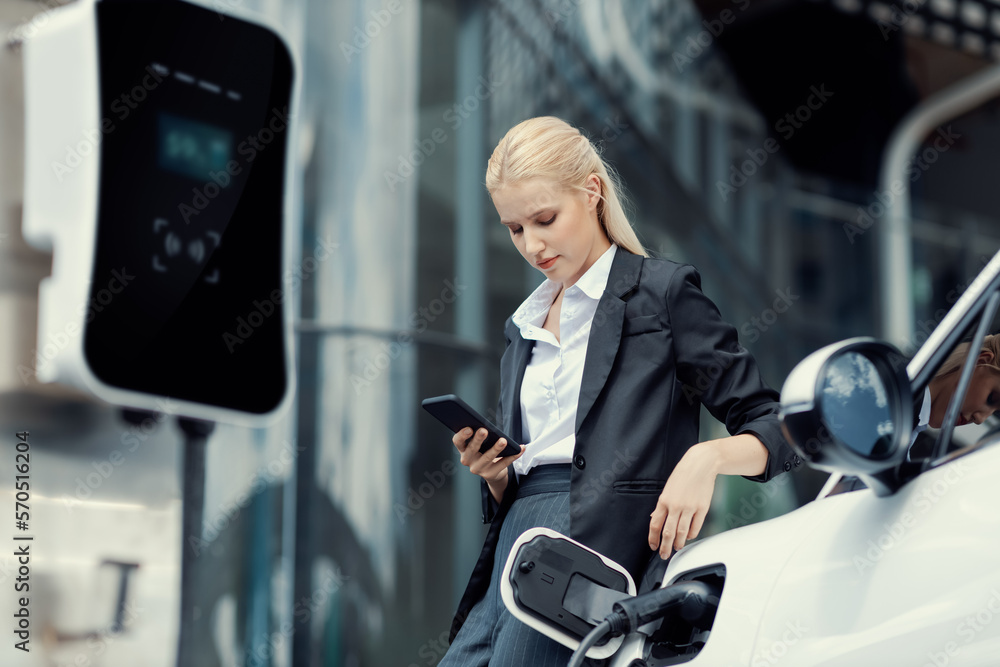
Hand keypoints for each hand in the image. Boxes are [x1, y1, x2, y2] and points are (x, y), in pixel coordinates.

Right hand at [453, 428, 525, 501]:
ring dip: (496, 448)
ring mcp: (478, 469)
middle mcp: (467, 460)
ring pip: (487, 457)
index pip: (458, 441)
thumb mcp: (479, 444)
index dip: (461, 435)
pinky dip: (513, 456)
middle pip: (472, 449)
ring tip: (503, 441)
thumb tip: (490, 427)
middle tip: (484, 430)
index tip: (469, 428)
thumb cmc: (484, 452)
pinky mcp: (490, 474)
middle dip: (478, 439)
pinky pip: (503, 464)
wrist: (492, 472)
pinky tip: (520, 449)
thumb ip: (480, 436)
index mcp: (463, 449)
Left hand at [648, 443, 719, 558]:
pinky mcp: (702, 508)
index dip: (653, 538)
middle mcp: (676, 506)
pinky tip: (689, 537)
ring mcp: (690, 508)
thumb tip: (654, 518)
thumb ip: (662, 505)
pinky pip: (696, 527)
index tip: (653, 546)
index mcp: (664, 500)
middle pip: (668, 533)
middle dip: (665, 547)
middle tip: (664, 555)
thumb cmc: (683, 474)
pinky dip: (691, 535)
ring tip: (677, 548)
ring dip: (679, 544)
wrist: (701, 464)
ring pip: (682, 533)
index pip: (655, 524)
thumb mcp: (668, 488)